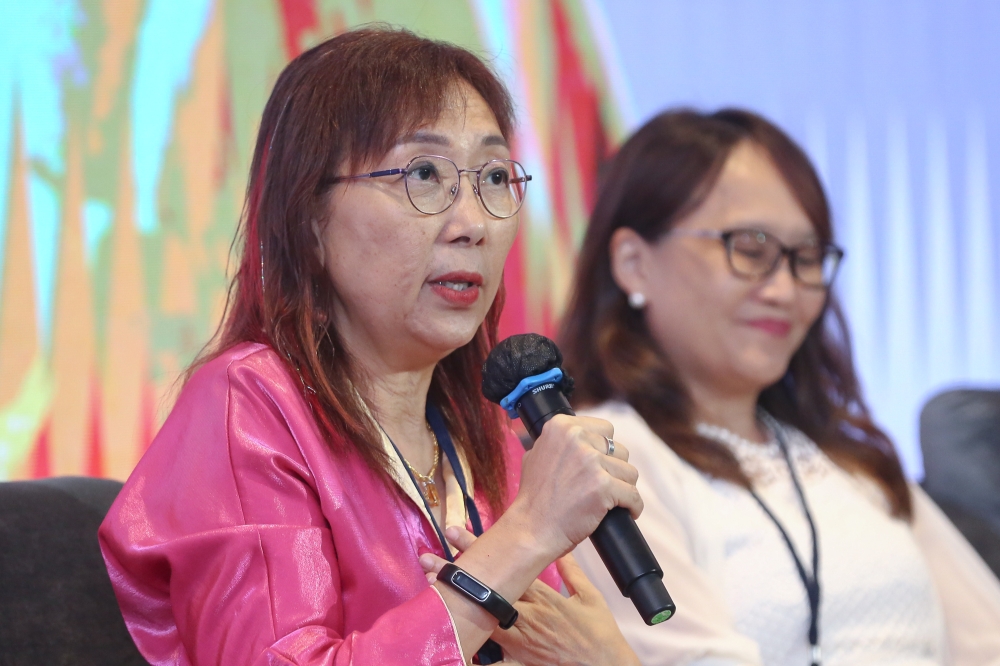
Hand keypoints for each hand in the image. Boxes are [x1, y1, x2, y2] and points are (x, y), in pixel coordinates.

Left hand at [420, 528, 639, 665]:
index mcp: (542, 595)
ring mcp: (519, 640)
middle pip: (485, 590)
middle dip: (457, 574)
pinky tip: (451, 647)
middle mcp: (526, 615)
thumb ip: (573, 572)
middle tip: (427, 559)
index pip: (507, 565)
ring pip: (480, 619)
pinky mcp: (519, 661)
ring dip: (456, 605)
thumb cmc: (599, 633)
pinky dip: (474, 656)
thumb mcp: (590, 597)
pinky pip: (492, 661)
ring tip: (430, 593)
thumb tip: (562, 548)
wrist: (604, 665)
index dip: (480, 547)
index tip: (455, 531)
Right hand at [506, 415, 641, 559]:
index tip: (599, 465)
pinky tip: (626, 512)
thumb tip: (578, 437)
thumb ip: (558, 442)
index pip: (605, 429)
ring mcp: (591, 462)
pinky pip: (633, 495)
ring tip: (611, 501)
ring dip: (623, 488)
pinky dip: (632, 506)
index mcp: (561, 426)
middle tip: (603, 487)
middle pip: (619, 450)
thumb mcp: (536, 454)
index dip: (604, 450)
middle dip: (614, 469)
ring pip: (629, 472)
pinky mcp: (603, 486)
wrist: (531, 528)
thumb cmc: (533, 497)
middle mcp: (577, 438)